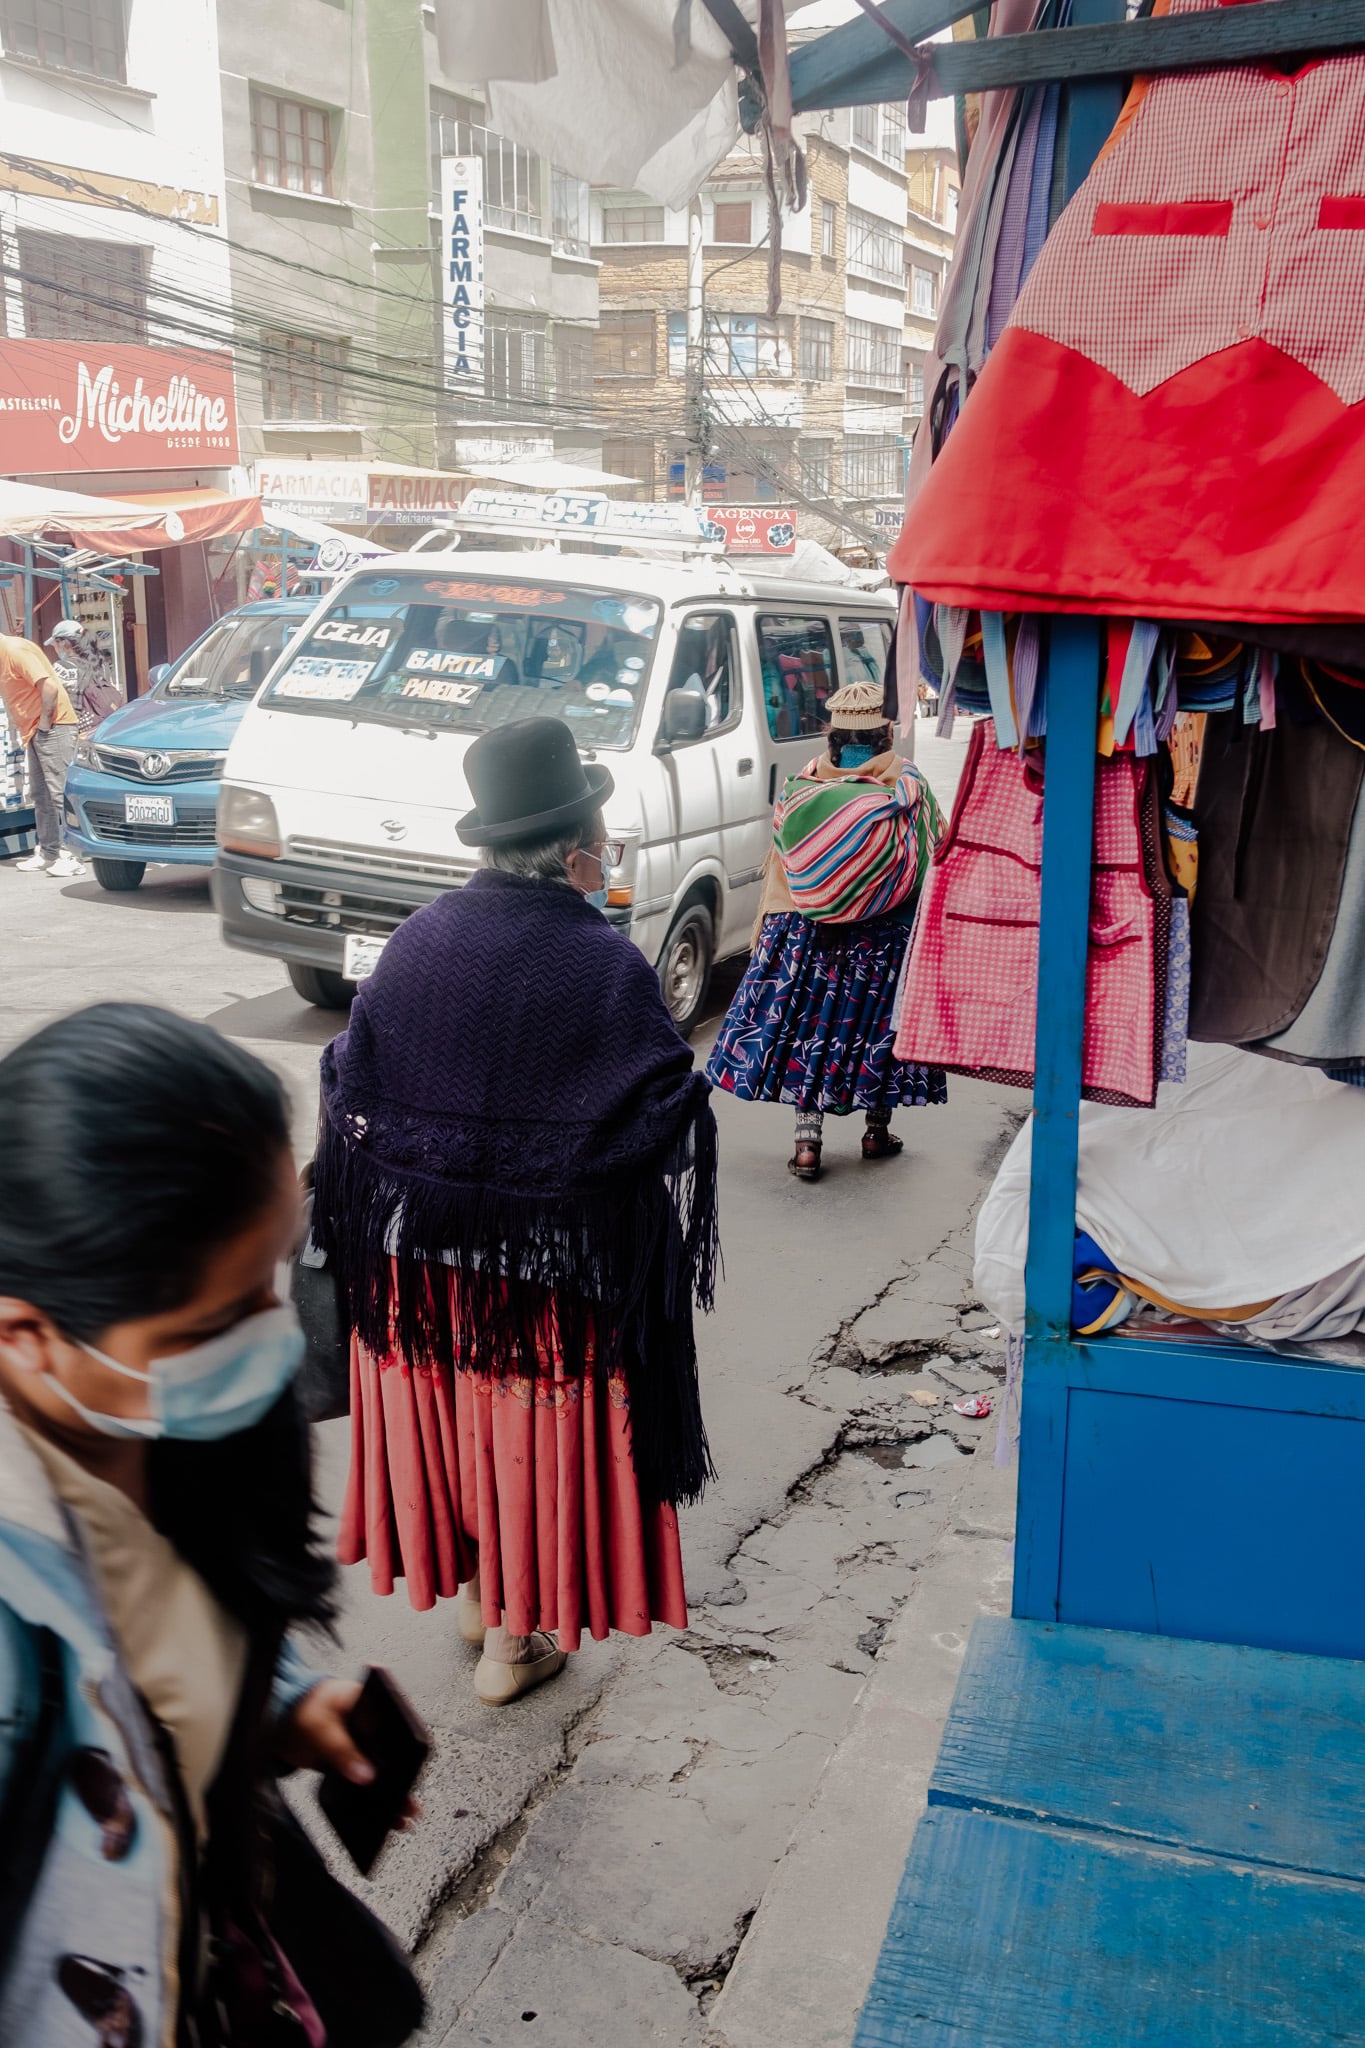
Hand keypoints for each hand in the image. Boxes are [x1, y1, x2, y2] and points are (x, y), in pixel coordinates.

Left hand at [277, 1680, 419, 1828]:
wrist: (281, 1717)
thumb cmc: (302, 1709)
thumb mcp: (321, 1729)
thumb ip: (342, 1750)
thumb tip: (365, 1774)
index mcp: (371, 1703)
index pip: (395, 1728)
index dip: (403, 1752)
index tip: (406, 1775)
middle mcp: (372, 1723)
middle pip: (393, 1753)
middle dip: (403, 1779)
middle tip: (409, 1802)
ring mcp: (363, 1742)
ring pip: (382, 1768)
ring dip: (391, 1791)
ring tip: (402, 1815)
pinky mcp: (353, 1757)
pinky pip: (366, 1776)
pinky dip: (373, 1792)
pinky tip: (381, 1810)